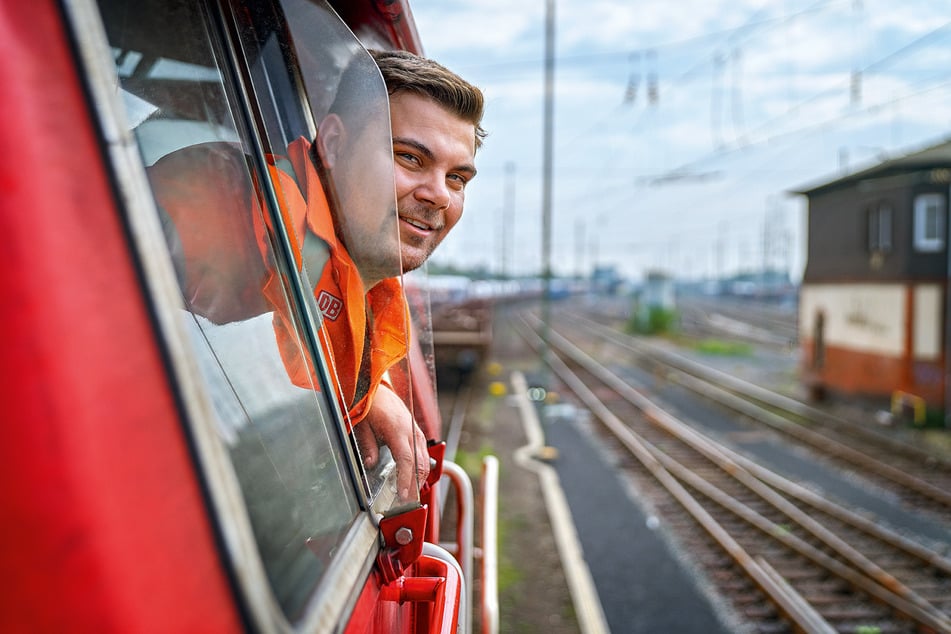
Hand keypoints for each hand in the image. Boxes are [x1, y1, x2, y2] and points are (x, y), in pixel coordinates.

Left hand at [354, 384, 429, 501]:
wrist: (378, 388)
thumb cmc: (370, 405)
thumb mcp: (362, 426)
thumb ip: (368, 447)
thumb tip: (370, 466)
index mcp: (398, 430)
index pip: (406, 461)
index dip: (406, 480)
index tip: (403, 495)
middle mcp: (412, 432)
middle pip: (420, 464)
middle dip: (415, 485)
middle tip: (406, 502)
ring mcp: (417, 432)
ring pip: (425, 460)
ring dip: (419, 479)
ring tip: (409, 494)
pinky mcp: (417, 433)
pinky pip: (423, 454)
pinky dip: (420, 468)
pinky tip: (413, 479)